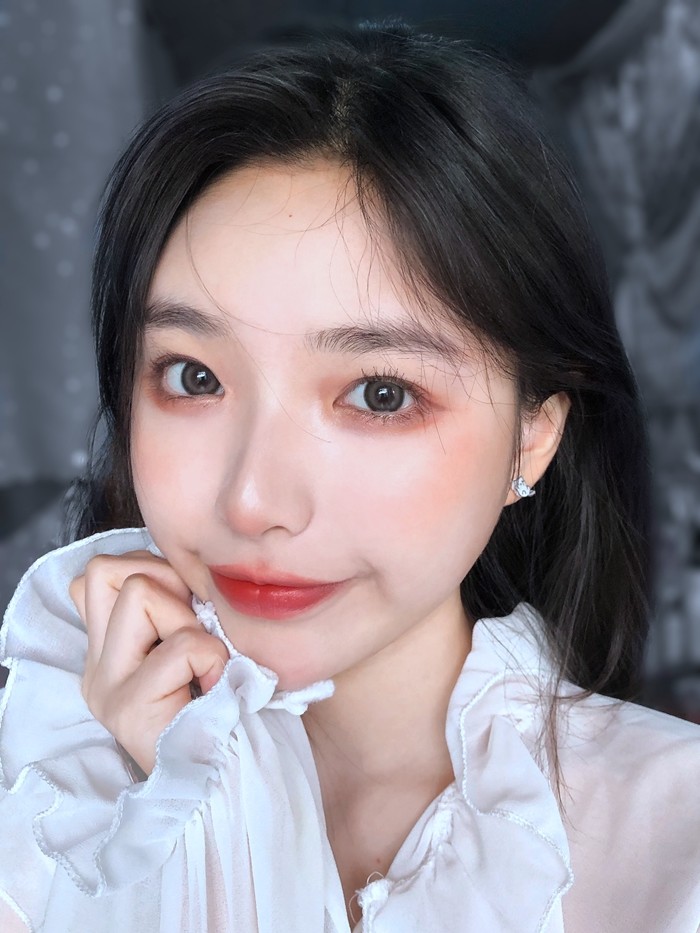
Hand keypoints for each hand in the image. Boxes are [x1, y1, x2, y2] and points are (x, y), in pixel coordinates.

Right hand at [69, 550, 228, 775]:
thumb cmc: (238, 706)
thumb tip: (190, 566)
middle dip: (166, 580)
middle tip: (198, 630)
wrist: (247, 781)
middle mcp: (98, 666)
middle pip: (103, 569)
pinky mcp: (130, 709)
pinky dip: (214, 657)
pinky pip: (181, 645)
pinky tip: (219, 690)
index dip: (156, 570)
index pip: (100, 573)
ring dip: (189, 618)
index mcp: (111, 650)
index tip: (193, 609)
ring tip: (206, 662)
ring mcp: (108, 688)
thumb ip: (180, 606)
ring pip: (138, 591)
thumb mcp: (201, 642)